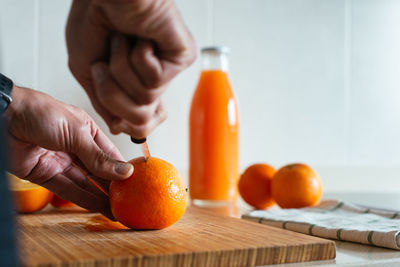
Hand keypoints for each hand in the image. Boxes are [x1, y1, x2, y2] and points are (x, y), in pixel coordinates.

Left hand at [4, 86, 132, 217]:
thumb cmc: (40, 113)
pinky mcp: (45, 174)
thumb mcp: (76, 132)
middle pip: (98, 170)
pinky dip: (83, 198)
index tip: (136, 184)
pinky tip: (98, 207)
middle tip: (129, 201)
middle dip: (112, 186)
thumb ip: (98, 157)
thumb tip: (124, 172)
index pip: (109, 153)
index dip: (122, 169)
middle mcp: (75, 147)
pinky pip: (68, 188)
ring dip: (100, 196)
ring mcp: (60, 161)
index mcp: (86, 130)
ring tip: (118, 209)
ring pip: (85, 182)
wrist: (4, 116)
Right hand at [66, 0, 196, 137]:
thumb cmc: (94, 19)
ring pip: (145, 101)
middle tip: (104, 65)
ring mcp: (170, 69)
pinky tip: (139, 38)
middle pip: (141, 122)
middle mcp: (156, 79)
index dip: (127, 125)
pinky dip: (136, 58)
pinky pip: (155, 82)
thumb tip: (118, 128)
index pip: (143, 124)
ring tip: (122, 42)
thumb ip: (103, 101)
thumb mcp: (87, 68)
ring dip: (121, 69)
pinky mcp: (182, 58)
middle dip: (113, 96)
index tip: (115, 114)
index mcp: (135, 82)